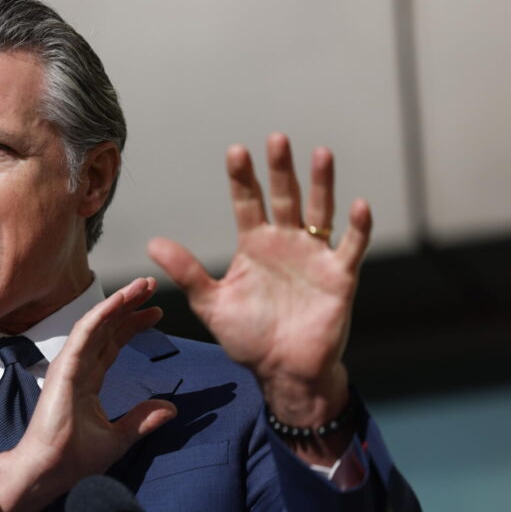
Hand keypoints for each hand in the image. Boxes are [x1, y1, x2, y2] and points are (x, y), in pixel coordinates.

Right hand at [0, 277, 176, 511]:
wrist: (46, 474)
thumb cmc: (72, 461)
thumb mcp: (118, 438)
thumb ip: (141, 420)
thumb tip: (171, 409)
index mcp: (87, 382)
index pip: (112, 345)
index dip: (132, 326)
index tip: (156, 314)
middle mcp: (77, 369)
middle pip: (106, 328)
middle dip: (128, 306)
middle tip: (150, 287)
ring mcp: (68, 366)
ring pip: (96, 324)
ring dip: (118, 302)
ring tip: (141, 286)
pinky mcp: (63, 368)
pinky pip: (84, 334)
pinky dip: (101, 315)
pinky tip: (119, 301)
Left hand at [148, 133, 371, 432]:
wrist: (282, 371)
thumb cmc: (248, 337)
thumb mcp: (211, 303)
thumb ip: (187, 271)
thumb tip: (152, 243)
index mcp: (254, 246)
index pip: (247, 203)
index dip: (242, 178)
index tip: (236, 150)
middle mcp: (285, 244)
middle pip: (284, 197)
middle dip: (280, 169)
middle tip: (276, 139)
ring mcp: (314, 257)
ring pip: (320, 212)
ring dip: (321, 184)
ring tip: (321, 154)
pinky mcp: (339, 277)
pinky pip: (351, 247)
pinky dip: (358, 227)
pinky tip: (358, 205)